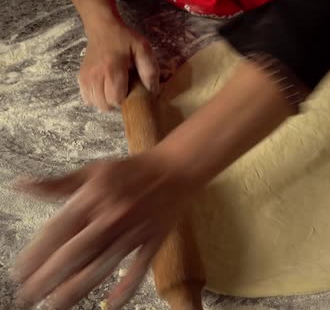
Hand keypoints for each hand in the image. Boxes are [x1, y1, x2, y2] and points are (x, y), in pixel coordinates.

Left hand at [12, 152, 196, 308]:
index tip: (20, 272)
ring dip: (77, 288)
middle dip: (48, 278)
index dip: (36, 254)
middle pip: (74, 254)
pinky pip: (140, 267)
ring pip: (102, 265)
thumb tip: (23, 186)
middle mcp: (110, 217)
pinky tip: (114, 303)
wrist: (176, 168)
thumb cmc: (133, 169)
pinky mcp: (153, 239)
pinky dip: (128, 286)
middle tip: (29, 296)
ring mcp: (133, 231)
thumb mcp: (93, 170)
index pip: (57, 231)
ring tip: (56, 306)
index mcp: (92, 199)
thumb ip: (58, 183)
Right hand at [79, 21, 158, 110]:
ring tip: (115, 91)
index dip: (126, 100)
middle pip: (104, 105)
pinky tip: (105, 90)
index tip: (132, 92)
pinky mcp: (81, 77)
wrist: (103, 28)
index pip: (115, 99)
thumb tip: (152, 91)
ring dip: (106, 102)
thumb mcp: (143, 49)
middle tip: (125, 92)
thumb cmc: (125, 39)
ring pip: (95, 103)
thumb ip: (150, 70)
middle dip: (116, 103)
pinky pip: (87, 99)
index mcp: (112, 69)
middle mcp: (96, 75)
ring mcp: (85, 77)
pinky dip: (96, 99)